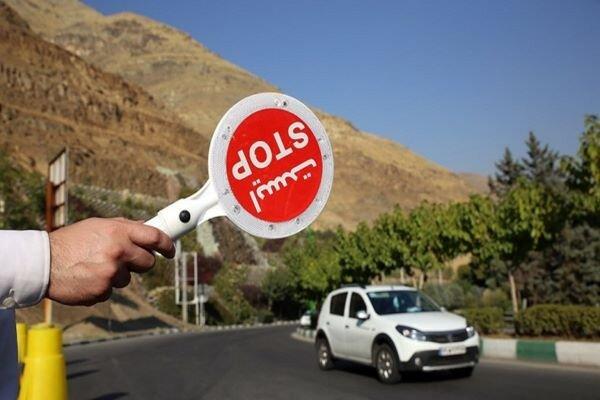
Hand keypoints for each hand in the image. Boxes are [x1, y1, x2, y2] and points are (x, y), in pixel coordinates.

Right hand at [47, 217, 174, 305]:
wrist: (43, 263)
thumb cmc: (70, 242)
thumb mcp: (97, 226)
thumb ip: (124, 227)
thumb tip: (147, 228)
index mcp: (119, 231)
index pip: (156, 237)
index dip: (168, 245)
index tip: (171, 250)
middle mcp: (118, 251)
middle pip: (148, 262)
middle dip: (140, 263)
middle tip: (126, 260)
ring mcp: (111, 272)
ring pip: (128, 278)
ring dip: (116, 275)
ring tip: (94, 267)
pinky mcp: (102, 290)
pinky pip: (111, 291)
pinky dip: (102, 287)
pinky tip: (87, 278)